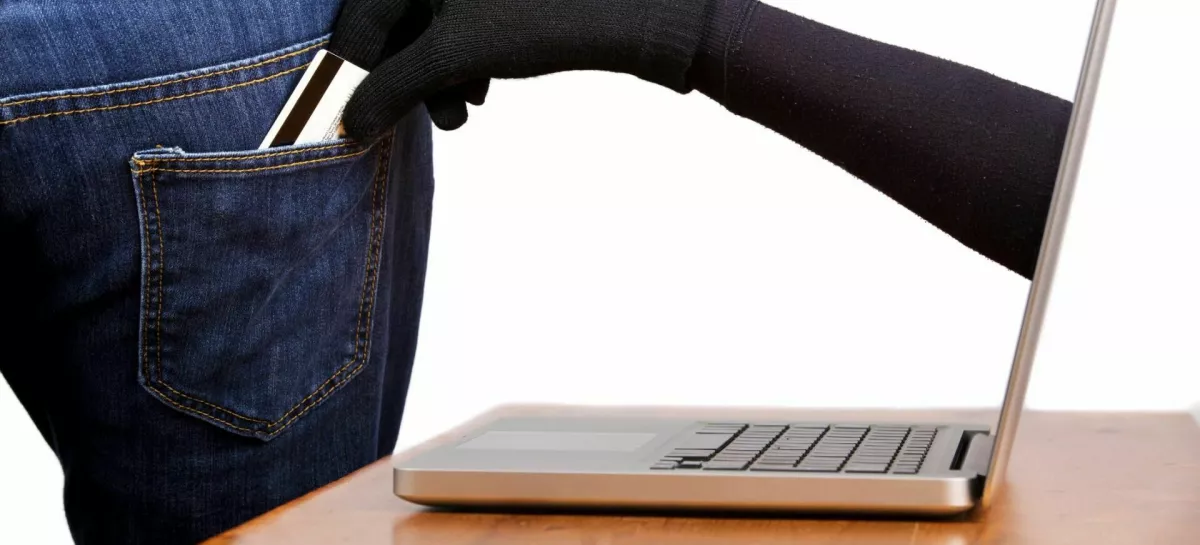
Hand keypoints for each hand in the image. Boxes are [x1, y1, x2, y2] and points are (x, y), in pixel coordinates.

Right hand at [330, 0, 713, 138]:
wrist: (631, 12)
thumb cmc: (538, 20)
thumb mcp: (454, 57)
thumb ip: (394, 88)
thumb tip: (350, 123)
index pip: (360, 22)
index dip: (355, 75)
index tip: (355, 118)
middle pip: (396, 24)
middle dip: (410, 80)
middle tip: (430, 119)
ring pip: (431, 29)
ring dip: (440, 76)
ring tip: (464, 110)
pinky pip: (461, 23)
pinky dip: (465, 59)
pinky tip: (484, 87)